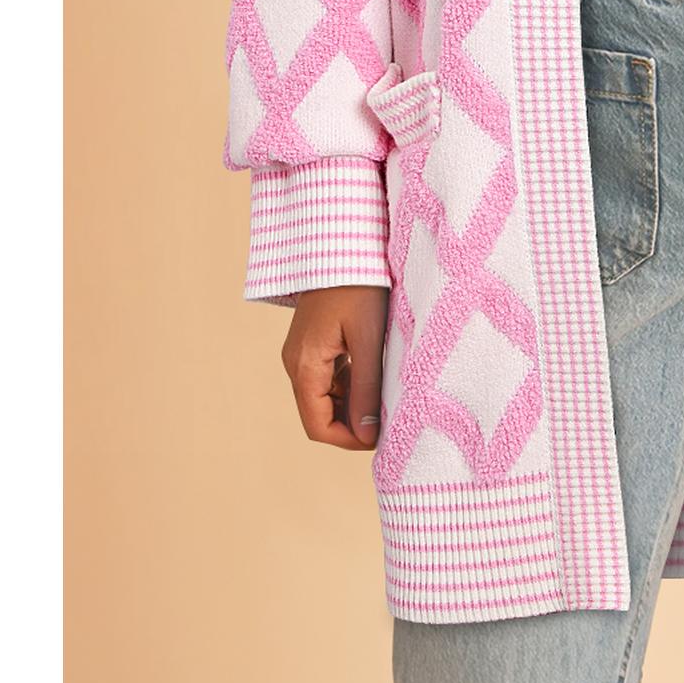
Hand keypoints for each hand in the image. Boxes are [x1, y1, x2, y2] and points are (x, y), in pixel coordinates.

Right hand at [281, 285, 389, 449]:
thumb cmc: (359, 286)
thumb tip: (368, 435)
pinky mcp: (312, 343)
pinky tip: (374, 377)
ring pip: (324, 397)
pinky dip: (349, 385)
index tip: (380, 437)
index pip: (317, 427)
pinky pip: (327, 377)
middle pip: (319, 414)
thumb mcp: (369, 338)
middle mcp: (296, 363)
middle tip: (387, 420)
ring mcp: (302, 353)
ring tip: (385, 399)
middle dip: (351, 425)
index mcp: (304, 366)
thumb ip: (367, 388)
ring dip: (352, 405)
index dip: (348, 440)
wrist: (343, 242)